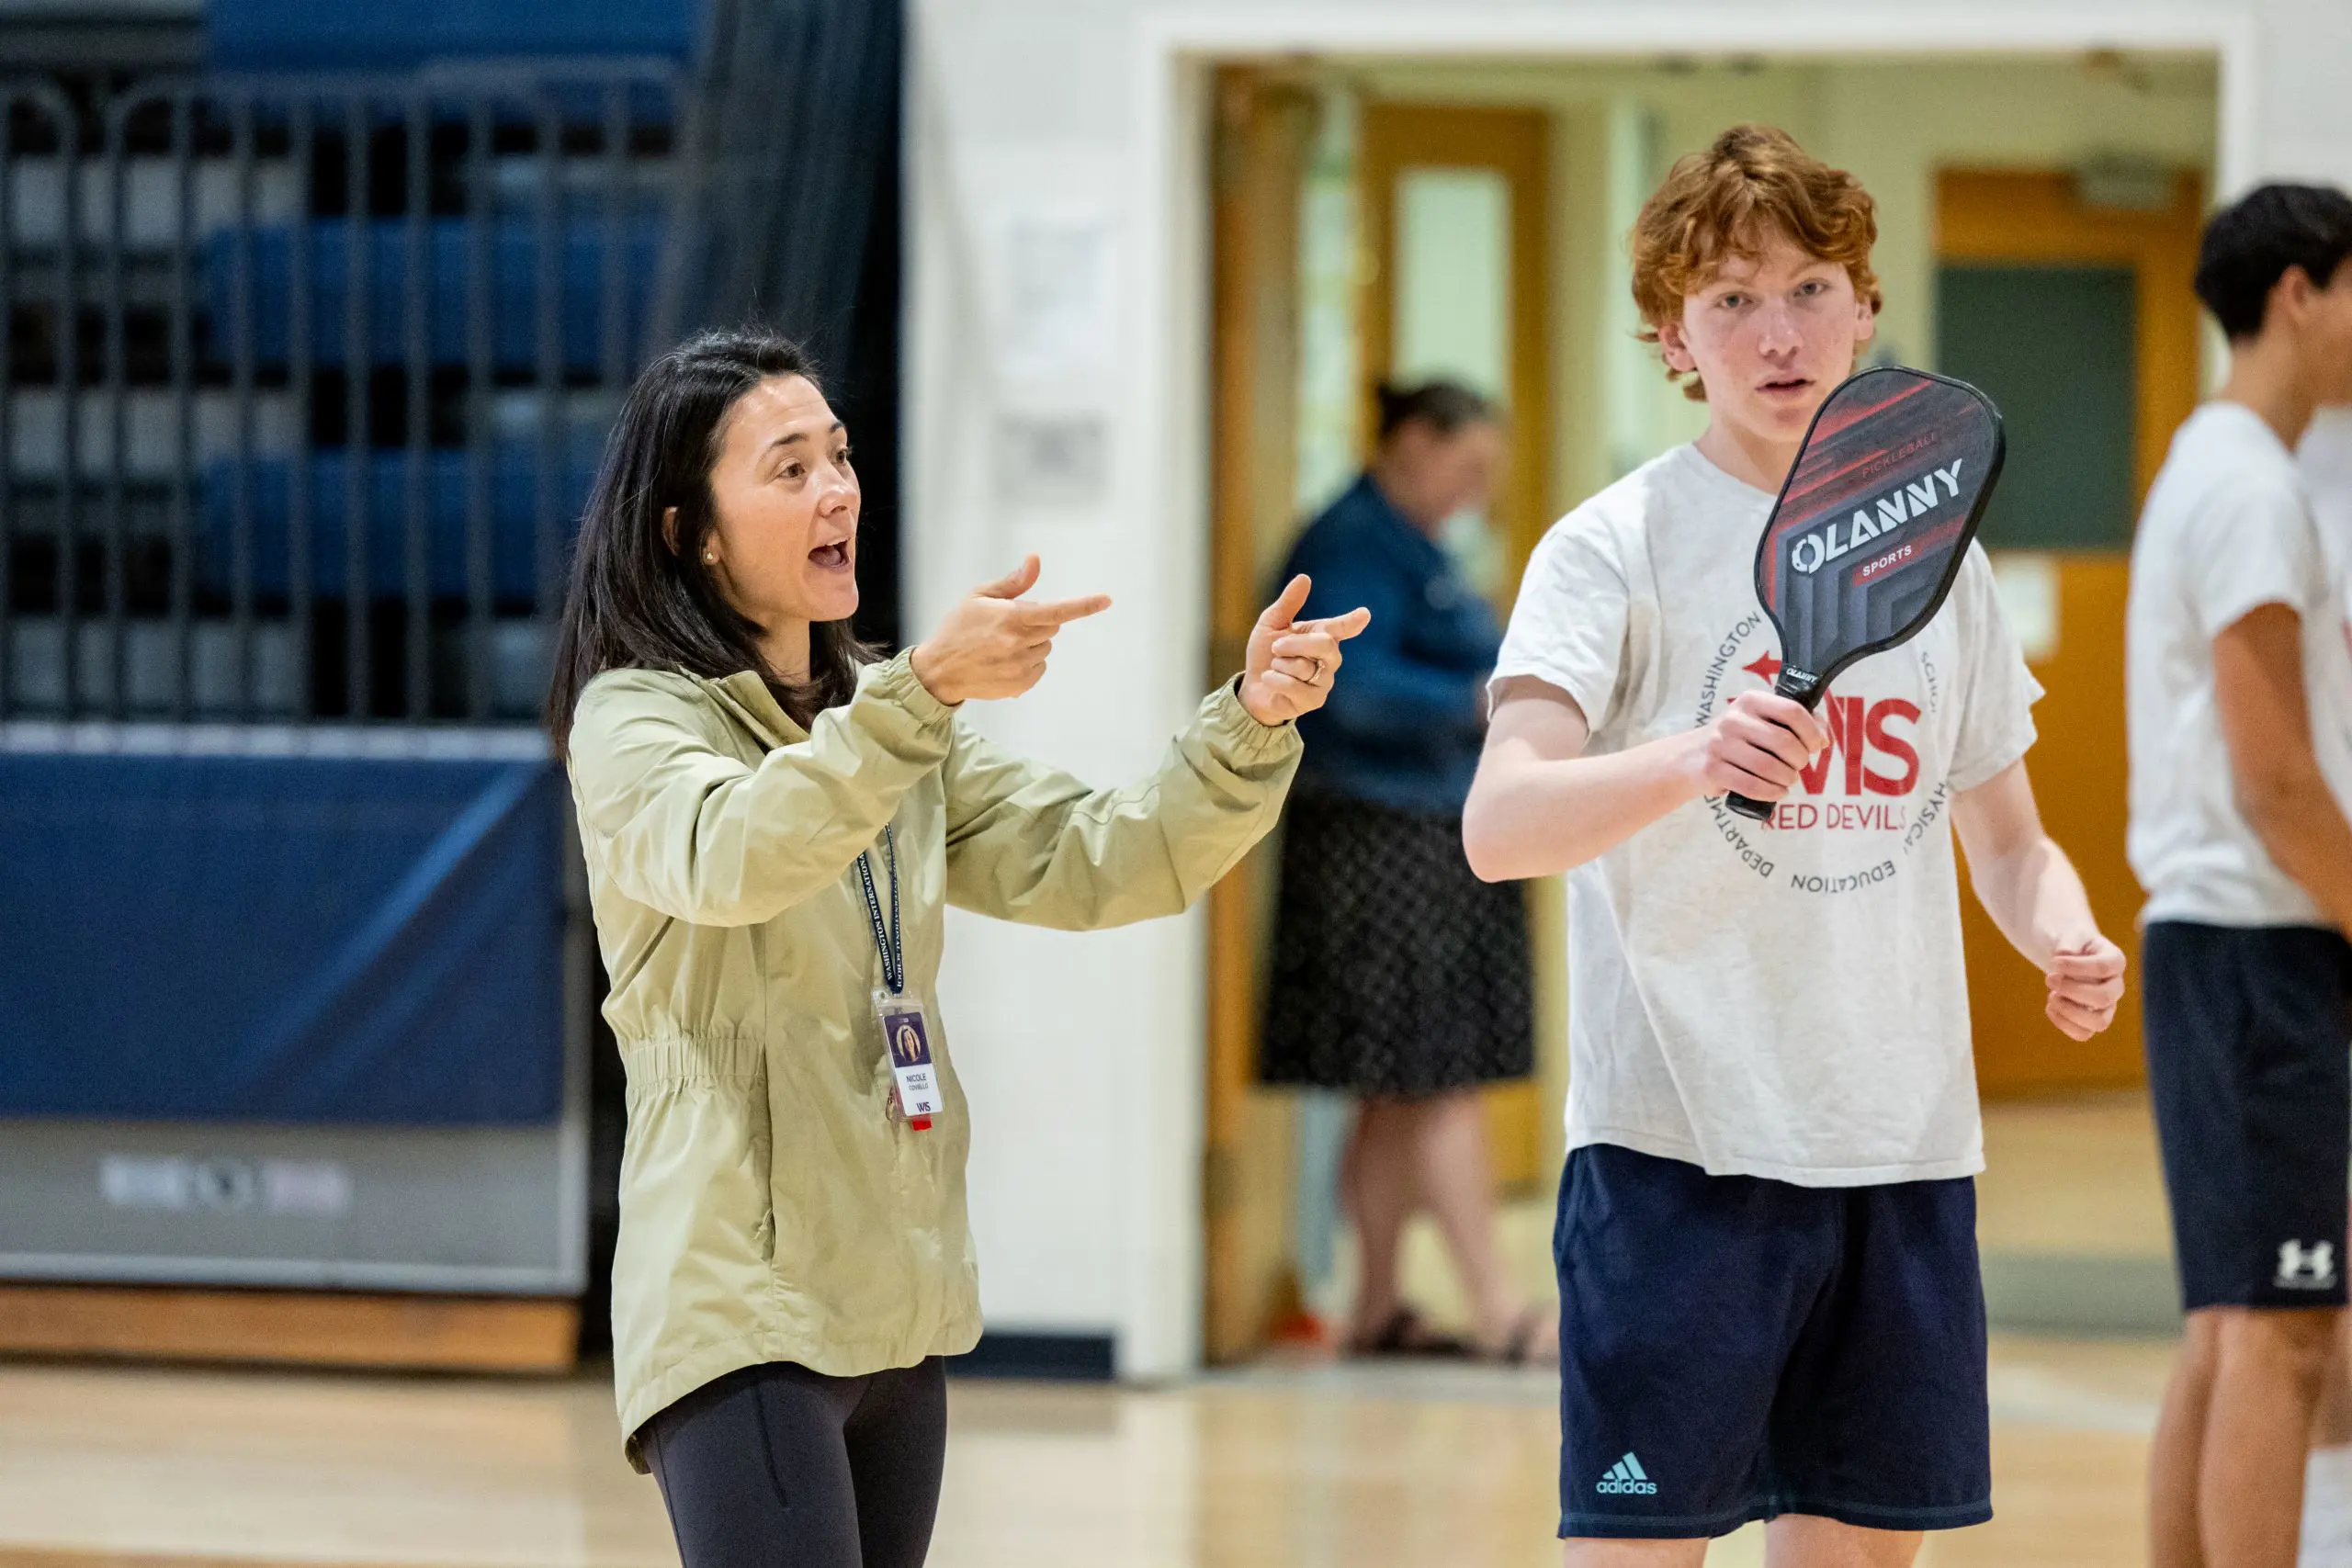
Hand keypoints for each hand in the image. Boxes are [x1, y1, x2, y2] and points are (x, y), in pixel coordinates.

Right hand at [909, 555, 1110, 704]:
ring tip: (999, 645)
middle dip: (1037, 622)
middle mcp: (1019, 644)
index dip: (1084, 605)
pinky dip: (1027, 663)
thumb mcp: (980, 597)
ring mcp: (1020, 667)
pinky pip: (1039, 668)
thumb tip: (1035, 560)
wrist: (939, 670)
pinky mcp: (1020, 685)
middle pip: (1052, 627)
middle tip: (1007, 624)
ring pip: (1045, 648)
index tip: (1106, 600)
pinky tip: (1002, 661)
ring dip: (1031, 644)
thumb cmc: (959, 627)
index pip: (1057, 611)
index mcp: (1011, 618)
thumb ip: (1013, 582)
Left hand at [1238, 574, 1370, 725]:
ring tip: (1274, 668)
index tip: (1364, 614)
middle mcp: (1329, 658)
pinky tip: (1271, 680)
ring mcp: (1324, 681)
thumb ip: (1288, 603)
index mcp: (1321, 635)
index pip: (1340, 627)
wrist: (1253, 686)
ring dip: (1280, 665)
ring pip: (1304, 667)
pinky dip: (1276, 680)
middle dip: (1294, 644)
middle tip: (1276, 647)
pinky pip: (1295, 687)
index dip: (1352, 621)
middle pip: (1325, 645)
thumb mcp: (1271, 624)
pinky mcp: (1315, 700)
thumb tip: (1304, 578)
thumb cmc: (1265, 653)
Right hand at [1695, 689, 1827, 800]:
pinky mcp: (1713, 769)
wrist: (1689, 756)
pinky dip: (1772, 792)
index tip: (1816, 746)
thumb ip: (1792, 722)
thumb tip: (1823, 738)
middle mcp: (1734, 719)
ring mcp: (1721, 744)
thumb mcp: (1759, 720)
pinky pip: (1752, 785)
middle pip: (1784, 742)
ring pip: (1769, 767)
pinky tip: (1778, 792)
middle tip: (1798, 766)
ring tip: (1787, 780)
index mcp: (1750, 700)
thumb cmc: (1735, 738)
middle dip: (1800, 759)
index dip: (1812, 731)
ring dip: (1787, 778)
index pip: (1792, 711)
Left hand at [2044, 936, 2126, 1040]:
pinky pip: (2083, 1034)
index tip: (2054, 961)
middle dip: (2071, 989)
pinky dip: (2063, 1023)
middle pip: (2103, 998)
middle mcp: (2116, 986)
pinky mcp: (2091, 1021)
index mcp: (2115, 961)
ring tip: (2052, 996)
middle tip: (2048, 978)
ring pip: (2099, 1023)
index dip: (2075, 967)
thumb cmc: (2072, 943)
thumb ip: (2070, 941)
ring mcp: (2107, 1007)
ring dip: (2070, 1011)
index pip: (2104, 968)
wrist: (2069, 956)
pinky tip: (2050, 1005)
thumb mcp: (2071, 933)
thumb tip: (2064, 955)